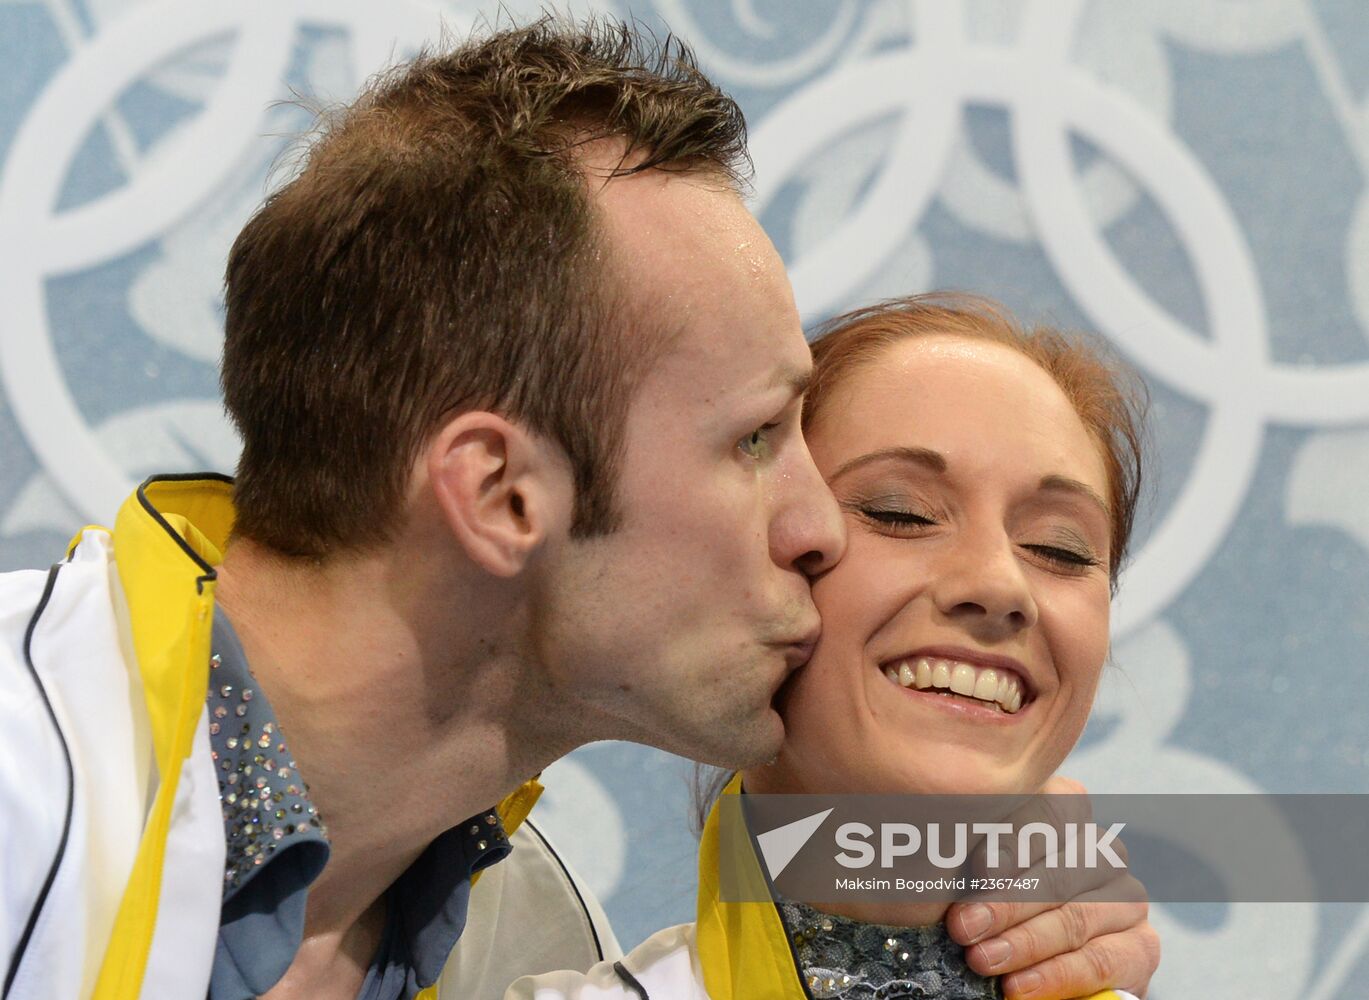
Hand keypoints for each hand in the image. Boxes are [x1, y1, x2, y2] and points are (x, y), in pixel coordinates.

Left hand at [944, 776, 1159, 998]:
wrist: (1032, 960)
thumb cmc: (985, 906)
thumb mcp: (974, 876)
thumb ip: (975, 859)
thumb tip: (952, 859)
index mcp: (1063, 814)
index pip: (1051, 810)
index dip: (1014, 838)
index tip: (978, 868)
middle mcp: (1101, 850)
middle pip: (1061, 870)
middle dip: (1006, 902)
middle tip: (964, 929)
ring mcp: (1127, 896)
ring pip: (1077, 917)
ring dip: (1026, 944)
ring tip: (983, 961)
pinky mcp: (1143, 946)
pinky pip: (1102, 961)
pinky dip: (1057, 977)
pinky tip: (1019, 988)